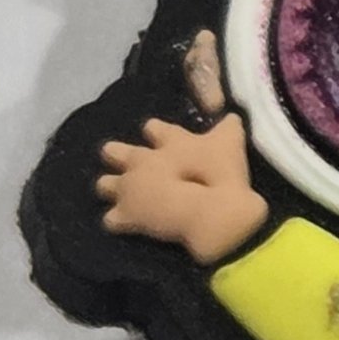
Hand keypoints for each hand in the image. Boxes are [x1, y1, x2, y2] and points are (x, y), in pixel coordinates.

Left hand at [95, 113, 268, 265]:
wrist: (211, 212)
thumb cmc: (221, 173)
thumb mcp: (231, 141)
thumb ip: (229, 127)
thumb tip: (233, 114)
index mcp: (169, 142)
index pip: (155, 129)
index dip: (155, 131)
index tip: (154, 131)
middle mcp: (144, 161)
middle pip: (115, 152)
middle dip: (115, 153)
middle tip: (113, 154)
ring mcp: (131, 190)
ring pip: (105, 185)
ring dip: (108, 187)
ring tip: (110, 190)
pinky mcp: (127, 217)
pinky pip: (111, 220)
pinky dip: (115, 222)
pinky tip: (119, 225)